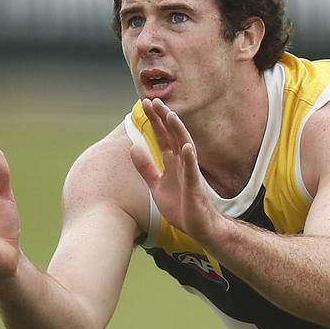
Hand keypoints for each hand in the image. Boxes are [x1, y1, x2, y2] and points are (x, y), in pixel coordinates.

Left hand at [129, 99, 223, 244]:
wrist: (197, 227)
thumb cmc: (180, 206)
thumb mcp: (156, 185)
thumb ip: (146, 168)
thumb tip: (133, 148)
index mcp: (172, 162)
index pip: (162, 137)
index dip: (154, 121)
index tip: (146, 104)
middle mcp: (182, 163)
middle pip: (172, 136)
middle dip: (164, 119)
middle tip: (154, 101)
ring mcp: (190, 173)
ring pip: (185, 147)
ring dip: (178, 132)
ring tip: (171, 116)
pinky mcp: (195, 187)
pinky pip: (192, 171)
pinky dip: (190, 158)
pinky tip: (186, 147)